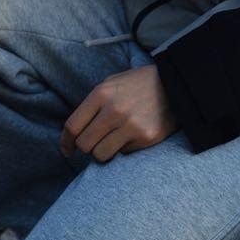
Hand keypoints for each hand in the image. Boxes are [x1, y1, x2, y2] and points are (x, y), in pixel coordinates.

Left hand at [60, 64, 177, 162]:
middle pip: (84, 144)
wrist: (173, 85)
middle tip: (93, 144)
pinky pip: (123, 154)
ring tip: (110, 142)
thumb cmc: (137, 85)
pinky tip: (131, 137)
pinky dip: (122, 149)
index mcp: (101, 94)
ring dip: (102, 152)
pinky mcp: (145, 138)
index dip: (66, 142)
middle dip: (85, 148)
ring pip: (100, 155)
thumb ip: (93, 104)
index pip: (73, 126)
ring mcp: (130, 126)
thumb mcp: (110, 84)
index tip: (67, 149)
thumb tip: (74, 131)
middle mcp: (113, 110)